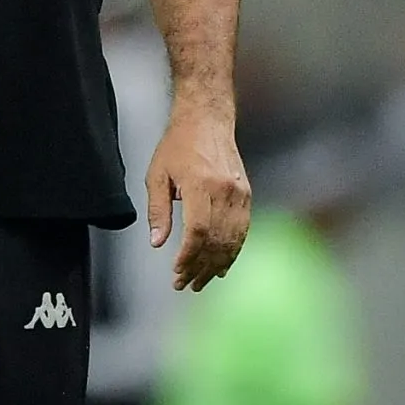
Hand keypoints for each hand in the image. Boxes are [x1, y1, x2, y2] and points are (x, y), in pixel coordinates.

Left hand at [145, 98, 251, 290]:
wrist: (208, 120)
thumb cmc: (179, 145)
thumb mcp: (157, 174)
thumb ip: (157, 210)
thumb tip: (157, 242)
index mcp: (200, 184)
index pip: (198, 231)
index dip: (188, 257)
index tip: (176, 272)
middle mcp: (224, 190)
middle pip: (216, 240)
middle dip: (200, 267)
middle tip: (185, 284)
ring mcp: (239, 193)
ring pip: (232, 239)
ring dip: (217, 264)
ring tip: (202, 281)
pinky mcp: (247, 195)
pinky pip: (242, 230)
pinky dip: (233, 251)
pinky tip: (222, 264)